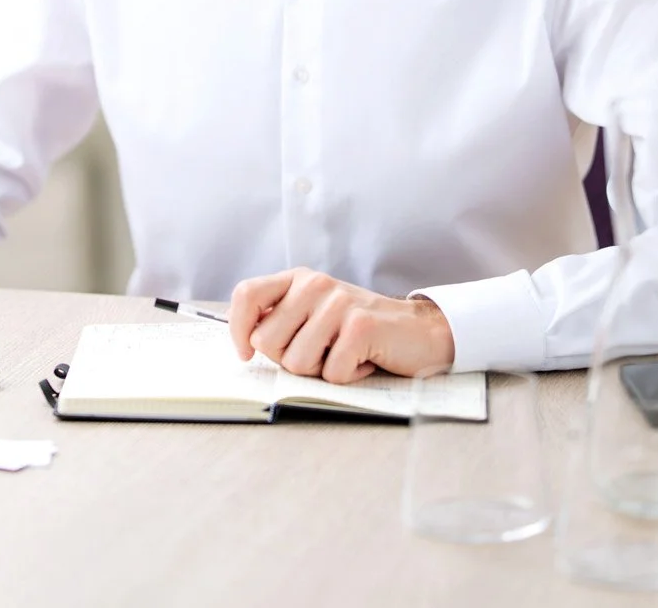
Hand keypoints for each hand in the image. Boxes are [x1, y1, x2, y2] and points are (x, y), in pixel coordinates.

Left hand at [227, 268, 454, 383]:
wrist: (420, 331)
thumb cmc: (359, 330)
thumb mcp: (315, 315)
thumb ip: (282, 321)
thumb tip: (245, 341)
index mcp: (298, 280)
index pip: (246, 294)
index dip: (237, 329)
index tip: (246, 354)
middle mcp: (315, 284)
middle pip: (266, 342)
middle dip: (288, 360)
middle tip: (321, 352)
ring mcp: (338, 303)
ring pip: (296, 363)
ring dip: (320, 370)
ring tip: (344, 354)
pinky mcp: (360, 326)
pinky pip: (331, 373)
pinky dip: (347, 377)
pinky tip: (364, 360)